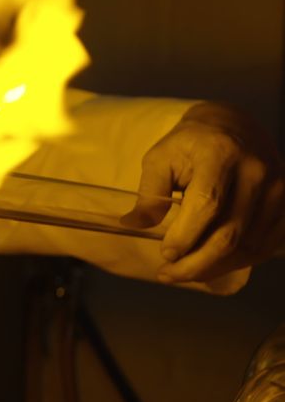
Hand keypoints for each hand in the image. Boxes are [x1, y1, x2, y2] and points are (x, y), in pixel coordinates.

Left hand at [124, 101, 284, 285]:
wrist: (233, 126)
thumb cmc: (189, 145)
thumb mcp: (159, 160)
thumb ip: (149, 194)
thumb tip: (132, 226)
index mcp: (220, 154)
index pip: (206, 205)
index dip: (185, 236)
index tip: (164, 255)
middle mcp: (256, 170)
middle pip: (229, 234)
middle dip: (195, 264)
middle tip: (167, 275)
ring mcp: (278, 187)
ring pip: (248, 246)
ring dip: (214, 267)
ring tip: (185, 272)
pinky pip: (264, 245)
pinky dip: (237, 262)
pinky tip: (212, 265)